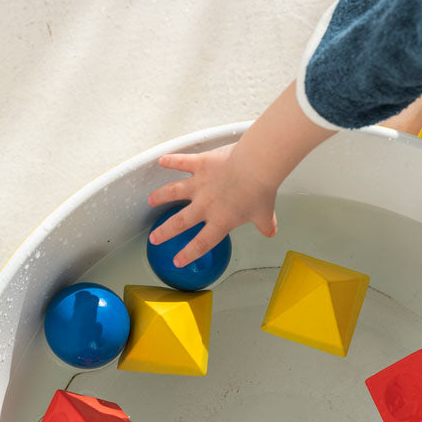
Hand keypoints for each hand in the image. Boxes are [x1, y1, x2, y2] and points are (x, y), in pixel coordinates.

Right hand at [147, 144, 278, 267]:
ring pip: (174, 192)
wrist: (256, 166)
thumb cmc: (260, 191)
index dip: (188, 253)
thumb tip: (270, 232)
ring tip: (151, 200)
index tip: (177, 261)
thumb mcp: (264, 213)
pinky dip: (171, 161)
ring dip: (161, 196)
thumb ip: (265, 224)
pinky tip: (161, 161)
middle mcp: (205, 205)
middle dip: (164, 231)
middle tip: (154, 237)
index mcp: (220, 221)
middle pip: (180, 222)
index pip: (201, 243)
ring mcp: (200, 184)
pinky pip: (182, 162)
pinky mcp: (200, 164)